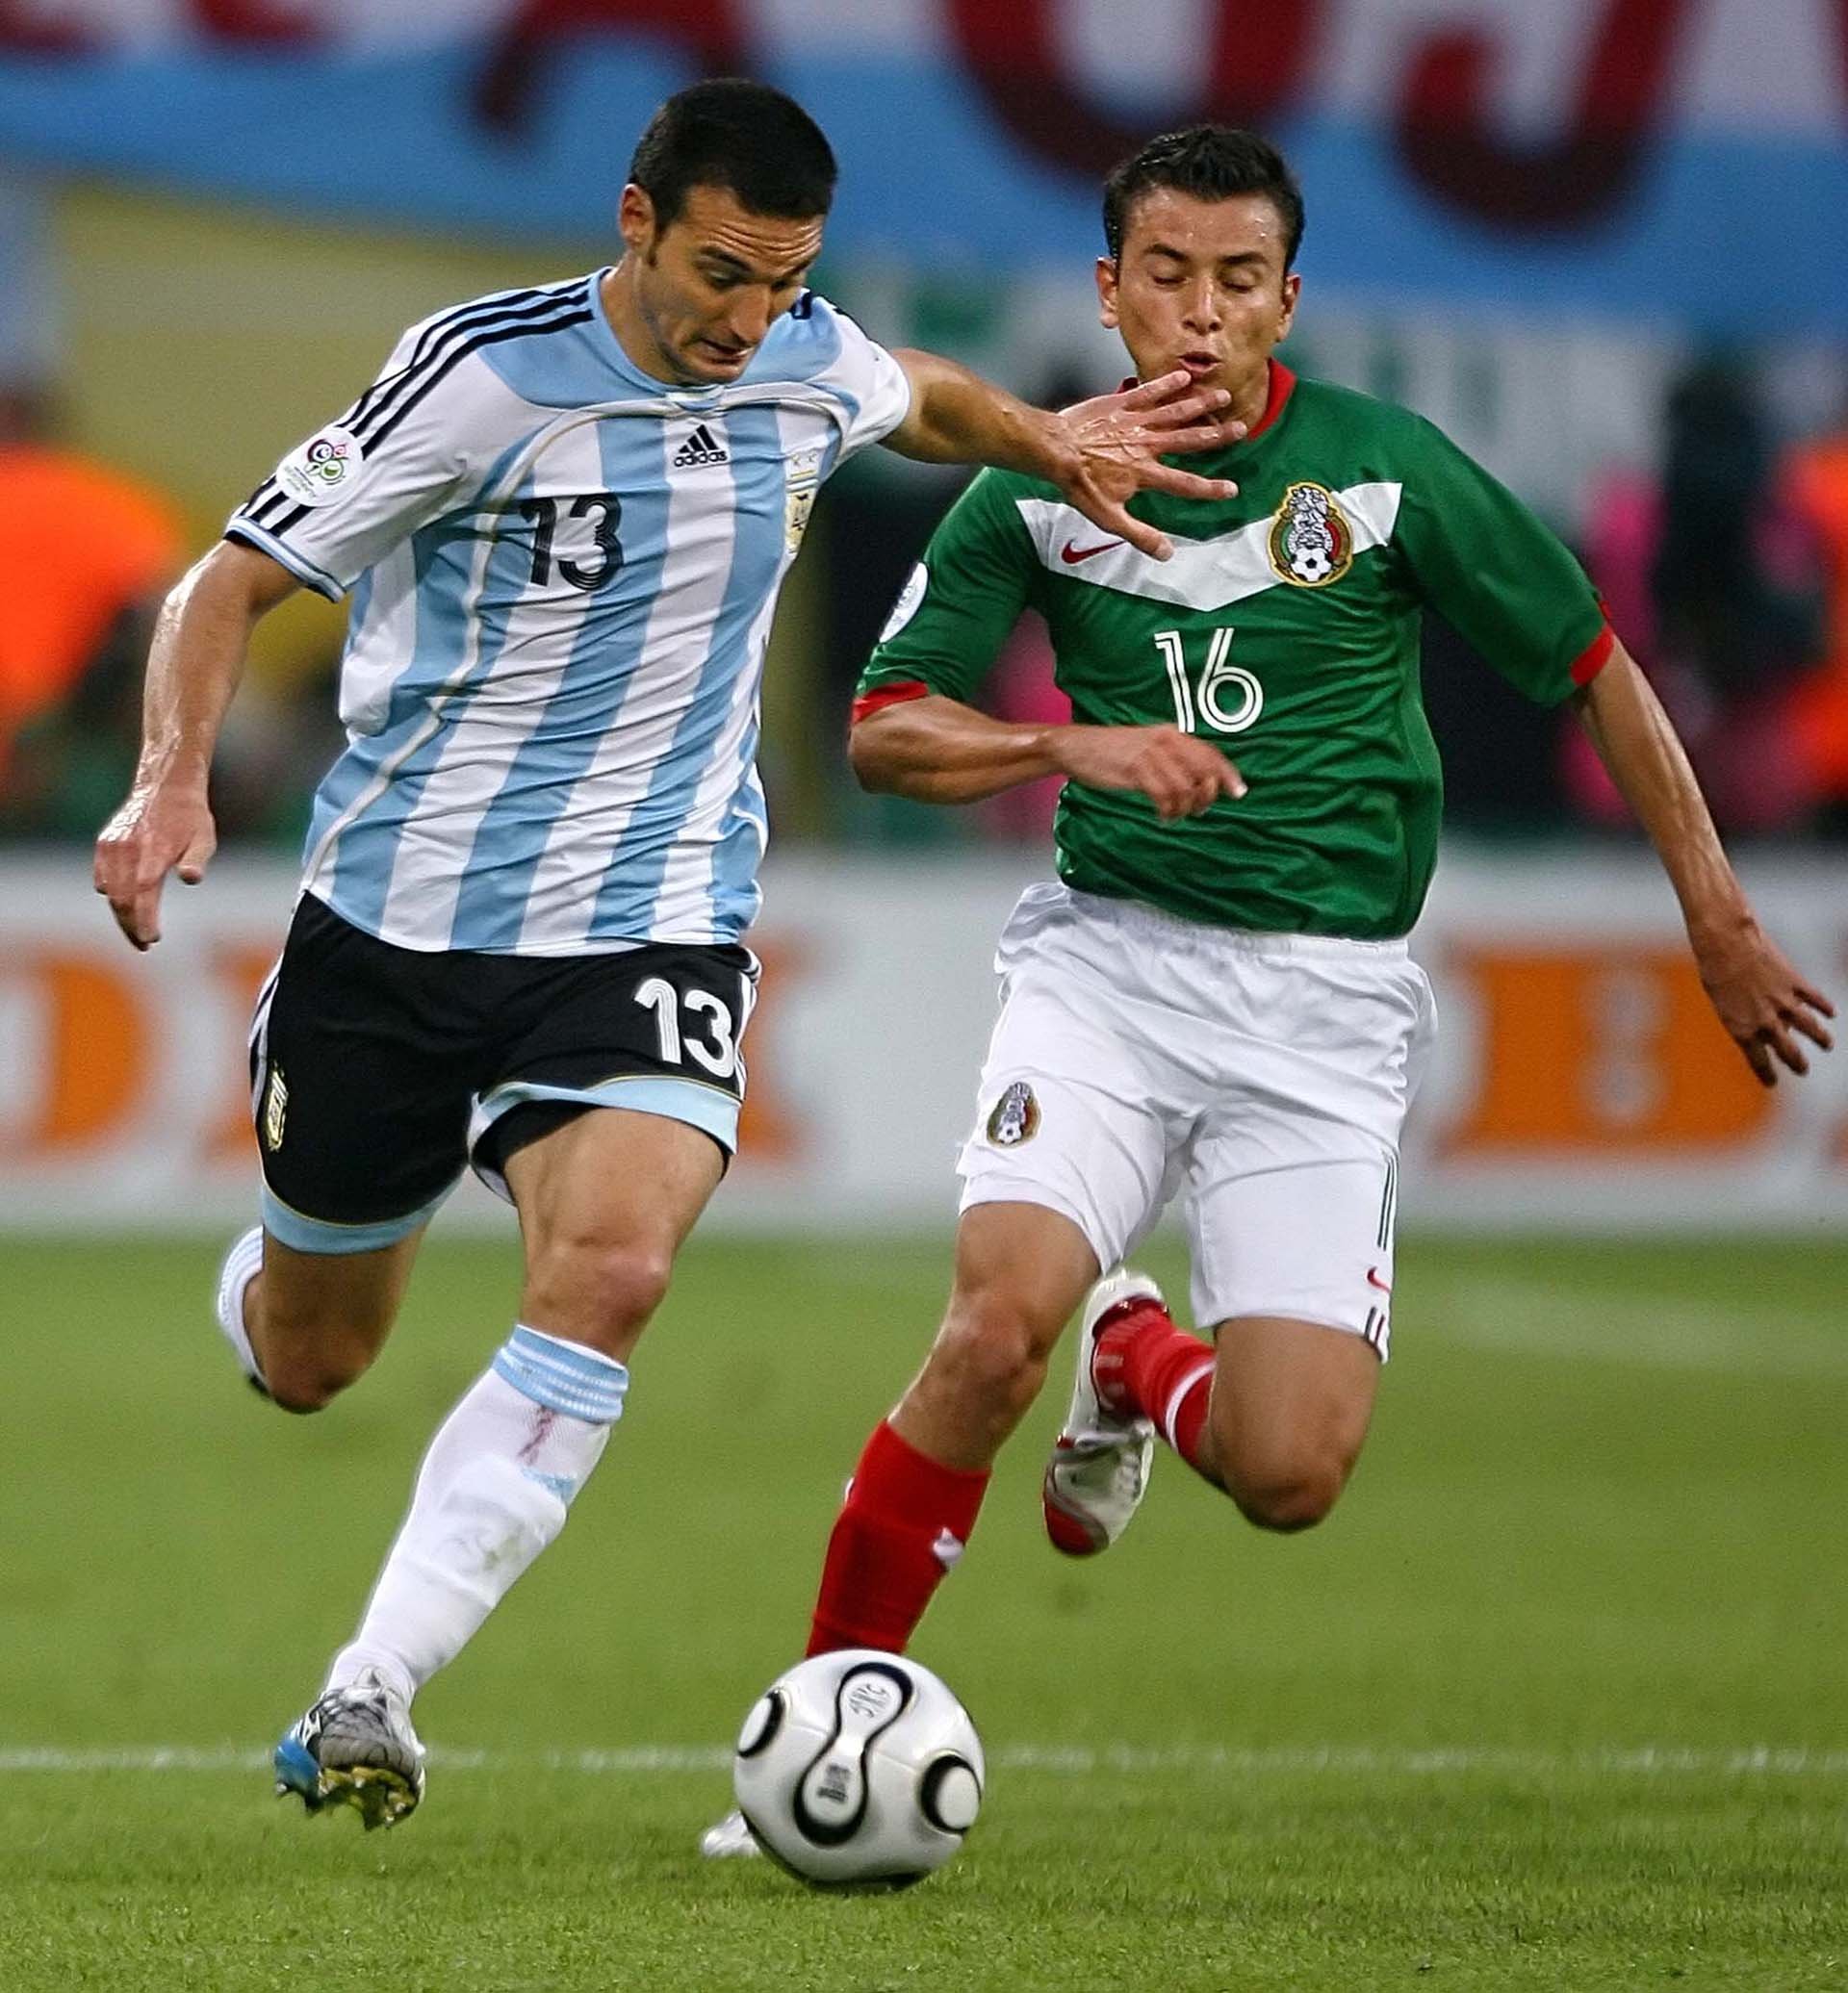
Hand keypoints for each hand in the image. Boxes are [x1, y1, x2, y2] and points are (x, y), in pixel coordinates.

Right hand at [94, 779, 217, 949]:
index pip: (143, 895)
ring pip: (109, 892)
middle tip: (144, 945)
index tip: (151, 939)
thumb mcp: (204, 838)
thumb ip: (196, 860)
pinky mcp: (104, 844)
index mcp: (153, 852)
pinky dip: (110, 896)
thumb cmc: (190, 818)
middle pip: (122, 900)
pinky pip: (101, 878)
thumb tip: (191, 879)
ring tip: (135, 933)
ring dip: (121, 916)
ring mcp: (112, 847)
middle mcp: (128, 850)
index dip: (144, 921)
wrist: (165, 786)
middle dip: (131, 927)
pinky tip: (124, 906)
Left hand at [1048, 371, 1244, 559]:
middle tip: (1242, 430)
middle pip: (1189, 440)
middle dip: (1217, 436)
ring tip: (1224, 397)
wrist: (1055, 451)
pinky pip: (1149, 391)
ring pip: (1175, 412)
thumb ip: (1140, 534)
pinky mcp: (1121, 404)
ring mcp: (1136, 422)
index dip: (1210, 488)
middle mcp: (1147, 445)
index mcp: (1146, 473)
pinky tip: (1184, 377)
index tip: (1232, 489)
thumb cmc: (1079, 485)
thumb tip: (1167, 553)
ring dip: (1201, 404)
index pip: (1185, 483)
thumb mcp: (1108, 518)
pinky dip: (1167, 384)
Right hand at [1050, 723, 1245, 819]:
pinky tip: (1162, 816)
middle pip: (1203, 771)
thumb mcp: (1146, 749)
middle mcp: (1166, 740)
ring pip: (1185, 788)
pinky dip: (1168, 811)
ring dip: (1184, 808)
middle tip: (1197, 810)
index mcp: (1171, 734)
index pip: (1210, 753)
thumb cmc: (1111, 752)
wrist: (1076, 746)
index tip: (1239, 792)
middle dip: (1207, 796)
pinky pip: (1164, 796)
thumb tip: (1197, 782)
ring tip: (1173, 815)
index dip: (1228, 774)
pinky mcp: (1135, 770)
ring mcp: (1151, 754)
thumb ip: (1171, 760)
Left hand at [1689, 916, 1834, 1084]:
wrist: (1727, 944)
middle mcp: (1766, 1021)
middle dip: (1797, 1063)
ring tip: (1827, 1044)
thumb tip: (1768, 1023)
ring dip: (1820, 1038)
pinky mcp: (1795, 983)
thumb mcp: (1722, 1001)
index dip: (1766, 1074)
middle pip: (1788, 1050)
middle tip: (1803, 1070)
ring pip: (1810, 1027)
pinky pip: (1815, 999)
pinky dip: (1824, 1007)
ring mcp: (1783, 1003)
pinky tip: (1831, 1012)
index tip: (1772, 1083)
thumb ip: (1744, 1016)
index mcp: (1742, 1029)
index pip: (1758, 1060)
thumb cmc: (1714, 971)